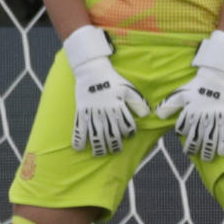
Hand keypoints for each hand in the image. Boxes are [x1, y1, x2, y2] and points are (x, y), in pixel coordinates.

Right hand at [62, 26, 147, 156]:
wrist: (92, 70)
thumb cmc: (112, 79)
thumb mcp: (129, 89)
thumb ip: (138, 103)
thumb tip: (146, 115)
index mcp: (118, 106)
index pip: (126, 125)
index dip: (129, 133)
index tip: (128, 136)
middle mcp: (105, 111)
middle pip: (111, 133)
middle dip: (113, 144)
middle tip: (114, 151)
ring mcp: (92, 112)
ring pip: (95, 133)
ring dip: (98, 145)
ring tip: (99, 153)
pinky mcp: (81, 111)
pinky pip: (78, 127)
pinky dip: (78, 138)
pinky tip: (78, 148)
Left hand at [153, 30, 223, 161]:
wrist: (215, 78)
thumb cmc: (196, 87)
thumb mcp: (180, 94)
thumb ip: (169, 105)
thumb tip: (158, 115)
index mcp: (190, 110)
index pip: (184, 127)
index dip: (183, 134)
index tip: (183, 141)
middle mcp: (202, 115)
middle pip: (197, 135)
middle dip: (194, 147)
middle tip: (192, 154)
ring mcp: (215, 116)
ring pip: (211, 136)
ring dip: (208, 149)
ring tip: (206, 158)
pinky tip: (223, 153)